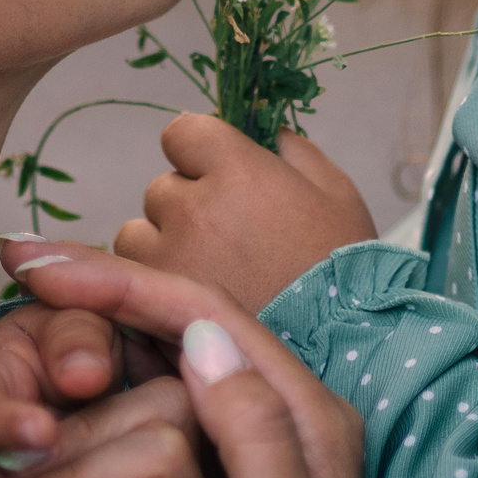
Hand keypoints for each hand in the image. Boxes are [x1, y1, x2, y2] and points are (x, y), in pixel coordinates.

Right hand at [0, 240, 368, 477]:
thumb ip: (256, 433)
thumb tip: (200, 334)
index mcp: (302, 411)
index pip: (202, 312)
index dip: (116, 279)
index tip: (39, 266)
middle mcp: (277, 409)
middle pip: (178, 318)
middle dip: (98, 285)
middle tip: (20, 264)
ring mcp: (248, 438)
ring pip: (163, 354)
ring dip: (96, 325)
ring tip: (30, 302)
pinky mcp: (222, 472)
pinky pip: (158, 401)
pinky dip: (104, 378)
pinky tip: (59, 376)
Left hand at [114, 116, 376, 312]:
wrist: (342, 346)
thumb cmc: (342, 266)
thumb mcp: (335, 192)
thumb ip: (293, 150)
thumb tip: (265, 131)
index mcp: (236, 171)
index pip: (182, 132)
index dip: (199, 151)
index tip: (217, 172)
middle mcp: (193, 207)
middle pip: (163, 187)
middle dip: (189, 204)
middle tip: (229, 237)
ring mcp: (168, 257)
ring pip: (138, 233)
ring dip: (164, 245)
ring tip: (208, 272)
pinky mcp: (157, 303)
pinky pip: (135, 277)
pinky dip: (157, 283)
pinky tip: (195, 299)